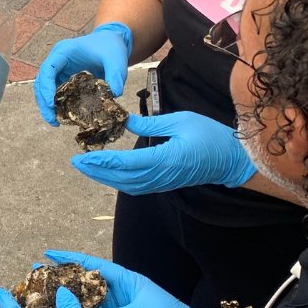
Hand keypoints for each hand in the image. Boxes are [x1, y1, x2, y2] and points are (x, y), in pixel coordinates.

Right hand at [33, 22, 132, 125]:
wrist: (110, 42)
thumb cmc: (110, 47)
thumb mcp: (116, 60)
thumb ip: (116, 75)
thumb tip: (115, 95)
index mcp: (64, 51)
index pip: (47, 69)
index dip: (46, 87)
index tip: (51, 104)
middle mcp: (57, 60)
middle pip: (41, 81)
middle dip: (43, 102)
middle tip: (52, 119)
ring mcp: (58, 69)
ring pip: (44, 89)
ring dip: (46, 105)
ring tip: (54, 121)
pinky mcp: (63, 78)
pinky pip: (54, 92)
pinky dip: (56, 104)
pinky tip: (62, 115)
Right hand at [43, 249, 216, 307]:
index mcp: (126, 280)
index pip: (93, 265)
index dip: (70, 259)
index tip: (48, 254)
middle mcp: (118, 291)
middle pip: (85, 283)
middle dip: (63, 281)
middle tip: (38, 280)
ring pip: (86, 304)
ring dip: (68, 303)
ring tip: (44, 302)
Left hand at [70, 111, 256, 193]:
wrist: (231, 160)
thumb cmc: (210, 136)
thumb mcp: (181, 121)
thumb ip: (151, 123)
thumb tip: (126, 121)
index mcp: (165, 159)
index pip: (127, 163)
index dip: (103, 161)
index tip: (84, 156)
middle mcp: (160, 175)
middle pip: (121, 178)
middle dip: (96, 171)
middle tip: (76, 162)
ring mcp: (161, 183)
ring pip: (126, 185)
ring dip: (104, 177)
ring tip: (86, 167)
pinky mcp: (163, 185)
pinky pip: (135, 186)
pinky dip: (117, 181)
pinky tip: (106, 173)